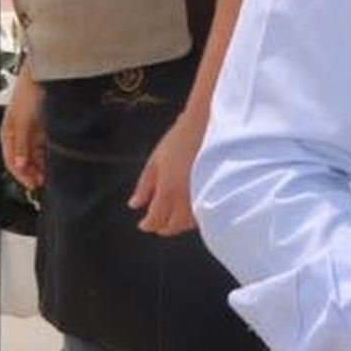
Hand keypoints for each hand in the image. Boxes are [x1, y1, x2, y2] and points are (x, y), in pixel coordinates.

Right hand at [0, 69, 45, 191]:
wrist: (45, 73)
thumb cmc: (28, 94)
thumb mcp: (23, 121)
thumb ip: (21, 143)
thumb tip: (20, 165)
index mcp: (8, 133)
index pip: (11, 159)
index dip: (20, 174)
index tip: (31, 184)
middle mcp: (19, 134)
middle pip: (23, 159)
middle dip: (31, 172)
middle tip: (41, 183)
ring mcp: (32, 130)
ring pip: (35, 154)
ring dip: (40, 165)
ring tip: (49, 176)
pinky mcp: (45, 126)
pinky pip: (45, 145)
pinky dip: (48, 154)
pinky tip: (54, 162)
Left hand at [129, 113, 206, 236]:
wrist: (210, 124)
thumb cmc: (180, 139)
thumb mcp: (155, 160)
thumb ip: (144, 185)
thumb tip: (134, 204)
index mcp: (167, 191)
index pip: (155, 220)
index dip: (147, 224)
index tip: (143, 223)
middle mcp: (186, 199)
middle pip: (172, 226)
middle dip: (163, 226)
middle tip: (157, 222)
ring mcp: (203, 196)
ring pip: (189, 223)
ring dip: (179, 223)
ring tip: (174, 215)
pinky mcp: (216, 191)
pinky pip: (203, 213)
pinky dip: (194, 216)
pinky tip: (190, 207)